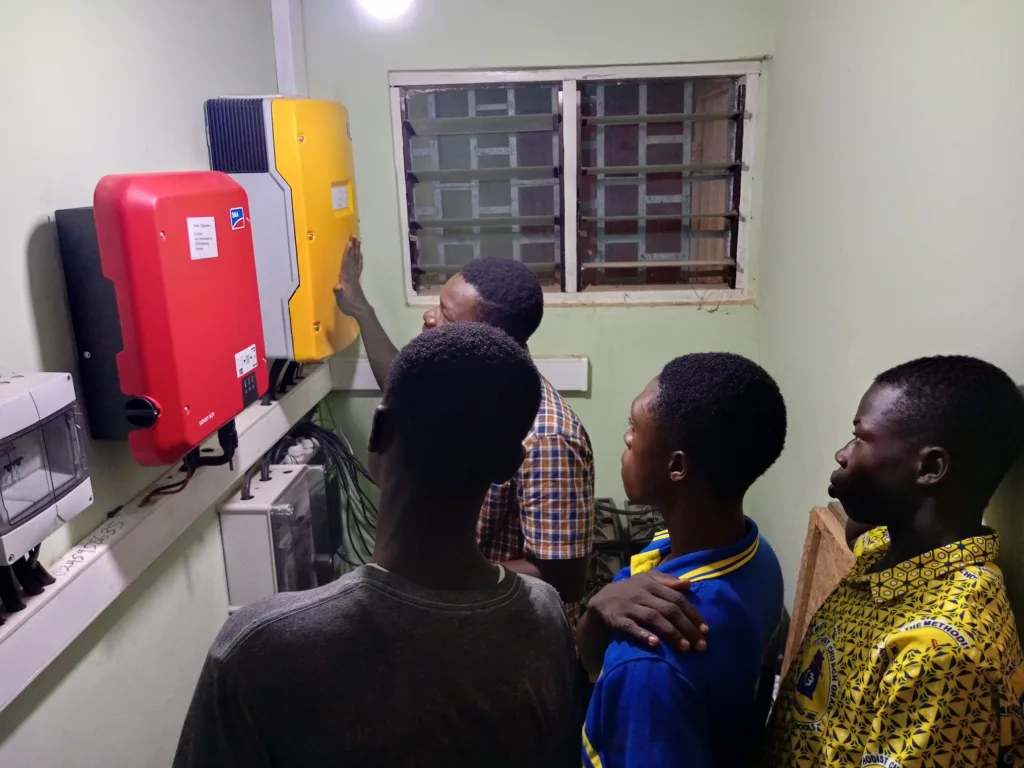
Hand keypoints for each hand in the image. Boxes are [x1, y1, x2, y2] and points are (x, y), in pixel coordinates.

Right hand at [334, 237, 370, 316]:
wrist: (361, 310)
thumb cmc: (349, 305)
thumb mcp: (342, 301)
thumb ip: (339, 293)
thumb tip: (337, 286)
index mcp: (346, 278)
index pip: (347, 263)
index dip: (348, 253)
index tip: (349, 243)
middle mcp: (352, 275)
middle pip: (352, 258)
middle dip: (353, 247)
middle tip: (354, 235)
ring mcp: (355, 276)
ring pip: (356, 260)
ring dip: (357, 250)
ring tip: (358, 240)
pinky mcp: (357, 279)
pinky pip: (358, 266)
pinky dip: (359, 258)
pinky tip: (360, 254)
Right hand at [586, 572, 707, 651]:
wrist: (601, 599)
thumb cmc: (631, 590)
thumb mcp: (647, 580)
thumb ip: (668, 581)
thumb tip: (689, 583)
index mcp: (652, 584)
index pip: (677, 598)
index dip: (693, 614)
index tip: (706, 630)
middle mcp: (642, 594)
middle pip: (669, 609)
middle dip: (687, 627)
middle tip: (700, 645)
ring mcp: (629, 607)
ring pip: (653, 618)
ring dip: (671, 633)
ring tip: (685, 647)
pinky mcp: (617, 619)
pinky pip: (631, 627)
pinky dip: (643, 635)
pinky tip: (655, 644)